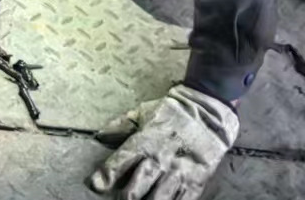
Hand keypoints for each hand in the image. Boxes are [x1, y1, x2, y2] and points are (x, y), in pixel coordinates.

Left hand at [88, 85, 237, 199]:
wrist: (208, 113)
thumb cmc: (172, 112)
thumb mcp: (143, 112)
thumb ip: (120, 125)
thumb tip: (98, 135)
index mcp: (144, 141)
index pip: (120, 162)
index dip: (105, 176)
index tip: (96, 186)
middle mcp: (159, 160)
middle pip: (137, 188)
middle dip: (126, 199)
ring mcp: (178, 173)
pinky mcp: (195, 183)